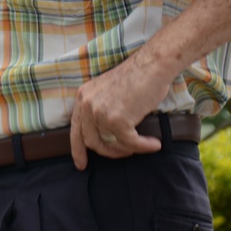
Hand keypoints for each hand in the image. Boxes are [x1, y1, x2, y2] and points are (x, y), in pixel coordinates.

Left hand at [69, 52, 172, 169]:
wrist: (152, 65)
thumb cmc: (137, 78)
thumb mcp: (108, 92)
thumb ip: (100, 109)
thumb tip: (105, 136)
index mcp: (83, 96)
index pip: (75, 130)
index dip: (77, 150)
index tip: (81, 165)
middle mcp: (87, 104)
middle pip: (91, 141)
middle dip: (109, 152)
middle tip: (125, 153)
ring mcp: (101, 112)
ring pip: (111, 145)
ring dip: (128, 150)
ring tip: (142, 145)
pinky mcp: (118, 120)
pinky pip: (130, 143)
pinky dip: (144, 147)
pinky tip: (154, 144)